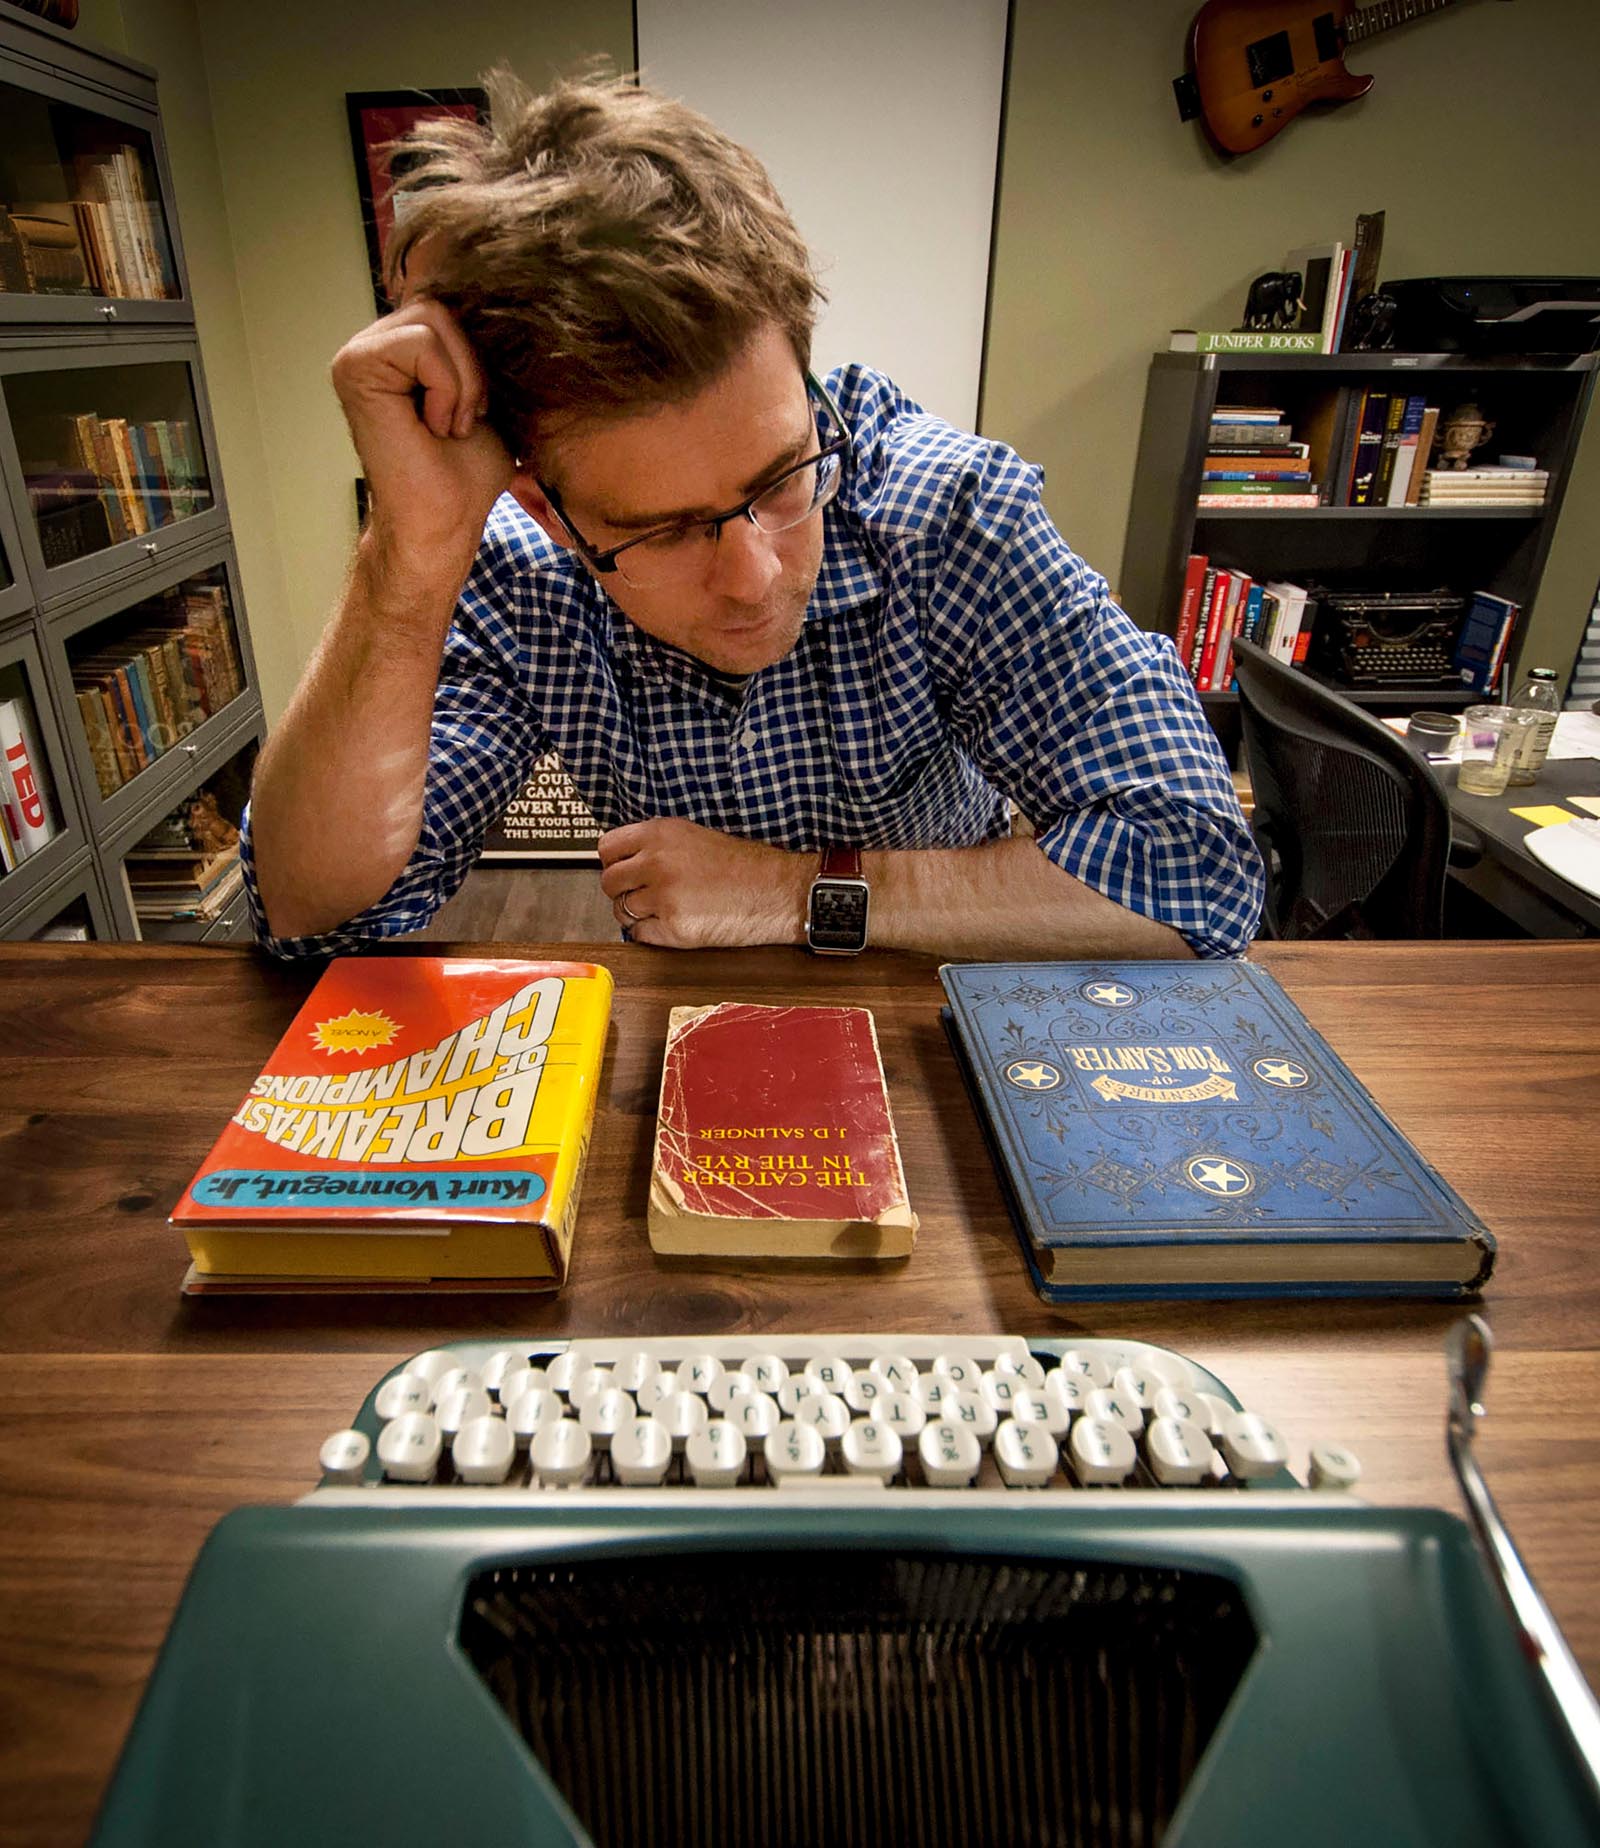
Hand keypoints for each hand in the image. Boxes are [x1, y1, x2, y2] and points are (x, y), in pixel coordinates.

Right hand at [330, 298, 514, 592]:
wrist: (443, 523)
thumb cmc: (465, 476)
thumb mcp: (488, 400)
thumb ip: (484, 354)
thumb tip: (515, 312)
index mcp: (402, 349)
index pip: (455, 309)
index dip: (479, 359)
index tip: (475, 415)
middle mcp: (373, 344)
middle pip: (445, 307)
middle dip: (472, 368)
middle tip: (464, 423)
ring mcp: (358, 353)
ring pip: (435, 318)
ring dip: (462, 381)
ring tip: (449, 426)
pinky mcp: (354, 366)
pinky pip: (422, 344)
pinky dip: (446, 390)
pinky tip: (434, 428)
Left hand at [597, 819, 810, 948]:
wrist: (777, 891)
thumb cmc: (745, 866)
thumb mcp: (695, 836)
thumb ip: (657, 845)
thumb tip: (626, 861)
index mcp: (661, 834)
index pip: (608, 848)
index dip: (614, 862)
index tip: (624, 870)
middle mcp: (657, 862)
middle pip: (609, 882)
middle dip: (622, 891)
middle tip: (642, 895)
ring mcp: (664, 897)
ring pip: (621, 910)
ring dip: (636, 913)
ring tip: (662, 910)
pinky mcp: (674, 928)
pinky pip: (639, 935)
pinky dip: (650, 933)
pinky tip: (671, 925)